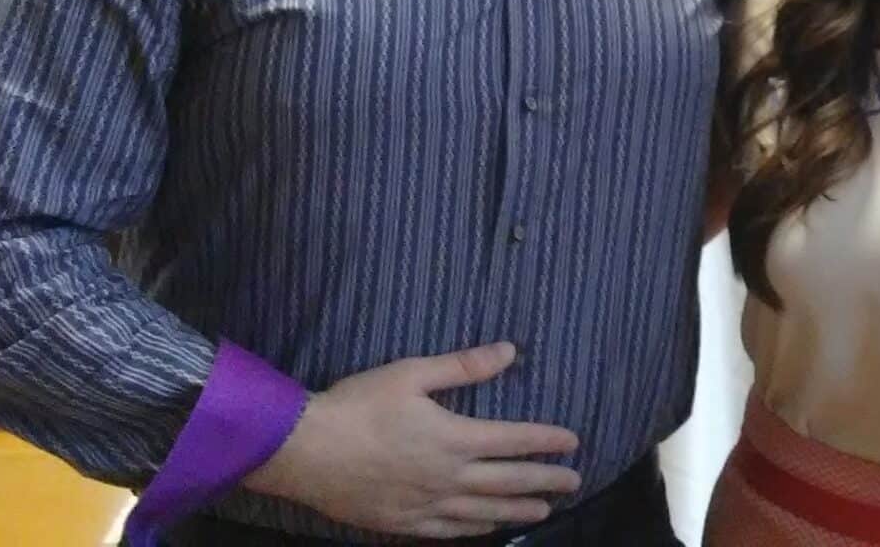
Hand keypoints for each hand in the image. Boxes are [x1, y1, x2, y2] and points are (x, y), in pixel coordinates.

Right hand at [242, 343, 582, 538]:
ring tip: (544, 511)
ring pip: (485, 512)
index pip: (515, 440)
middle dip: (545, 481)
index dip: (547, 441)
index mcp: (455, 437)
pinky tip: (488, 528)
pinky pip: (450, 531)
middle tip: (574, 482)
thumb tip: (509, 351)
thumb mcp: (411, 373)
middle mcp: (449, 476)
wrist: (305, 451)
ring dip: (518, 510)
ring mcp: (427, 504)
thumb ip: (462, 366)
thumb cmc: (358, 405)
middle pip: (509, 481)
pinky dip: (476, 530)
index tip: (573, 442)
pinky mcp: (403, 523)